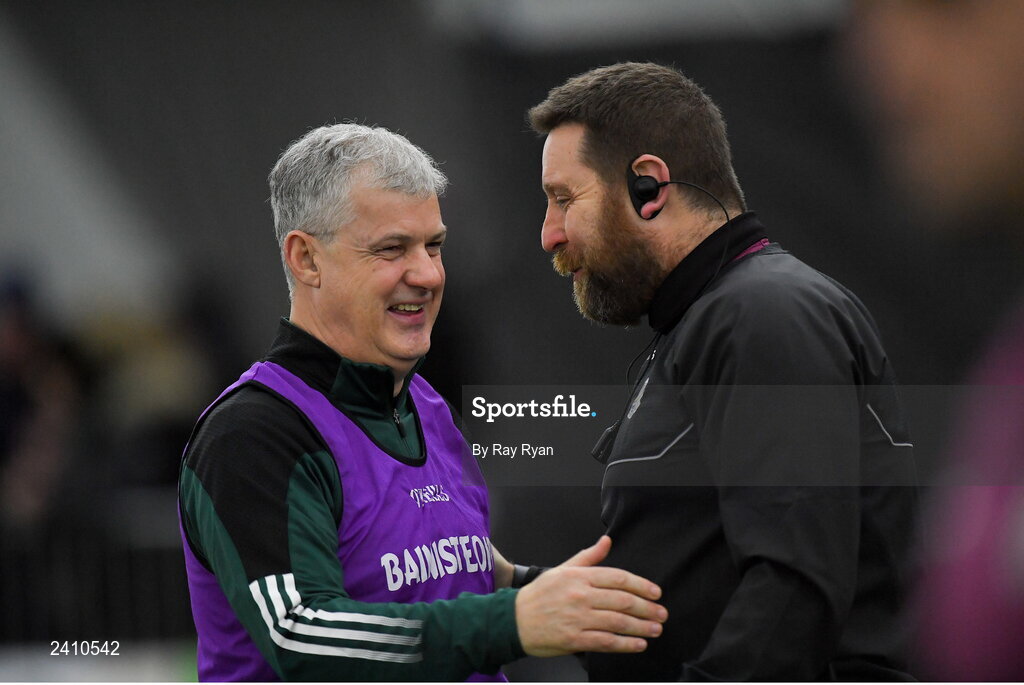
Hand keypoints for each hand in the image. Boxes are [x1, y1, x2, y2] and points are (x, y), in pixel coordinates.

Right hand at [514, 535, 666, 656]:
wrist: (513, 620)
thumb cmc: (538, 595)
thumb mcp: (562, 569)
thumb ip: (588, 557)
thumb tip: (607, 541)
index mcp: (579, 576)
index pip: (618, 578)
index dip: (641, 585)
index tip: (655, 593)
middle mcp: (581, 595)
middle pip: (623, 600)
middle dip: (647, 608)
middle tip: (661, 613)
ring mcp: (578, 618)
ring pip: (618, 622)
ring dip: (641, 627)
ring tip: (655, 629)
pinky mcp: (574, 639)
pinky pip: (606, 642)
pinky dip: (626, 644)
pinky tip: (639, 644)